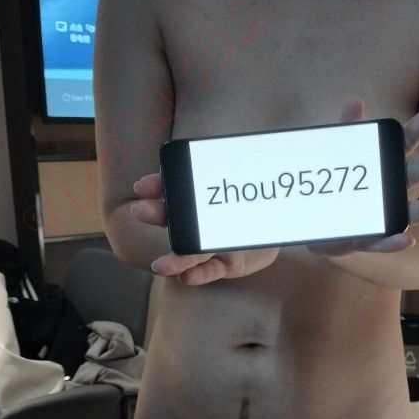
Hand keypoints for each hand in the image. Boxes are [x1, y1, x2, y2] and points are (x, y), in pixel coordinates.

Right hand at [129, 174, 279, 284]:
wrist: (278, 228)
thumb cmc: (255, 201)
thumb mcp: (247, 180)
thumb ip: (239, 164)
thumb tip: (242, 141)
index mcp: (199, 201)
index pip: (175, 190)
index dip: (158, 187)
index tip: (142, 186)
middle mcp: (200, 224)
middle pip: (176, 221)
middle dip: (157, 215)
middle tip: (139, 210)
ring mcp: (212, 246)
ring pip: (191, 253)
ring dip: (174, 259)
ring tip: (159, 265)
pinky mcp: (226, 266)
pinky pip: (212, 271)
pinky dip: (199, 275)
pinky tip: (185, 277)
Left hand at [307, 97, 418, 256]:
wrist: (321, 226)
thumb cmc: (341, 187)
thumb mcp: (340, 156)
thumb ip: (348, 132)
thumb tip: (355, 101)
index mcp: (388, 167)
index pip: (404, 146)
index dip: (415, 131)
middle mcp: (394, 192)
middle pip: (416, 175)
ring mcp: (386, 216)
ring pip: (413, 213)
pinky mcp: (370, 239)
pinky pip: (384, 242)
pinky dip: (395, 242)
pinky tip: (407, 239)